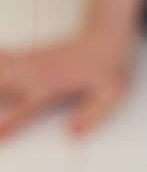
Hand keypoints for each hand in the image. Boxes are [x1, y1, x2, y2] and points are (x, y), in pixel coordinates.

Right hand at [0, 27, 131, 136]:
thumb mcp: (110, 94)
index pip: (23, 110)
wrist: (105, 37)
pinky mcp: (27, 52)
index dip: (7, 124)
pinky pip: (1, 53)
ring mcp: (28, 60)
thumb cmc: (108, 68)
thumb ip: (92, 115)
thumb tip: (73, 134)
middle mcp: (34, 73)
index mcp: (51, 87)